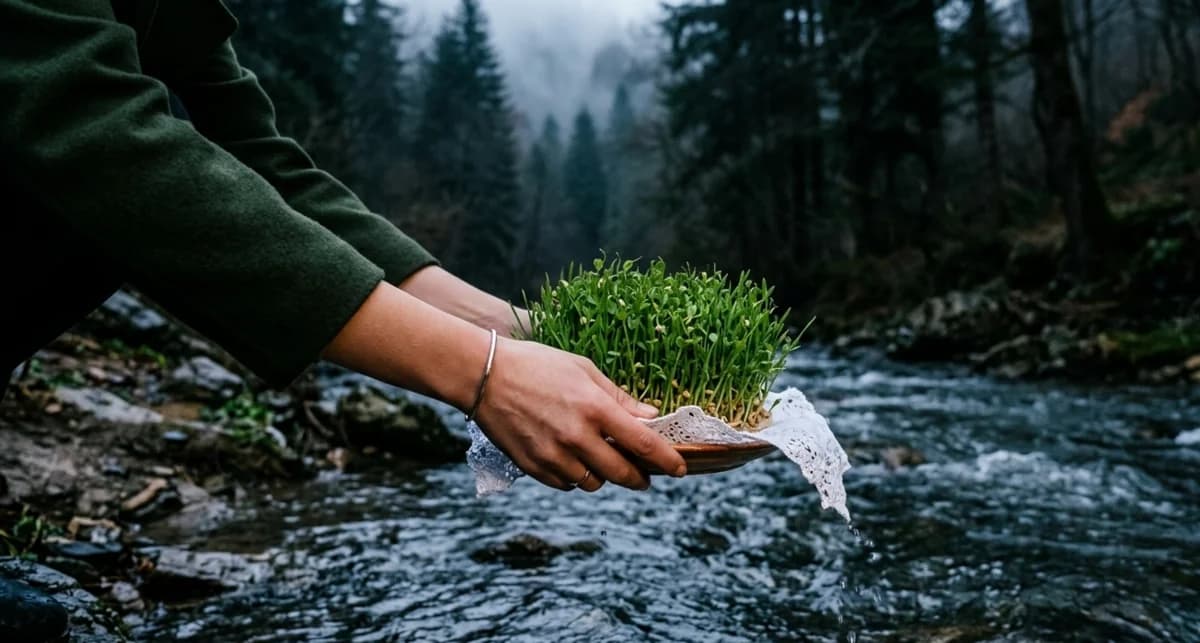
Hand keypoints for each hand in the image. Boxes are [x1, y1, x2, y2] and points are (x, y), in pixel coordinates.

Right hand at [475, 338, 687, 491]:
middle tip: (645, 477)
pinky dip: (576, 477)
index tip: (679, 469)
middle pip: (622, 474)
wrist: (485, 376)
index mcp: (595, 409)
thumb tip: (650, 417)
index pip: (643, 445)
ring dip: (605, 476)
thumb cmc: (537, 366)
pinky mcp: (534, 466)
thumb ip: (619, 398)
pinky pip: (567, 484)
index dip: (667, 461)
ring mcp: (554, 455)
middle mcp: (577, 437)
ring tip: (602, 460)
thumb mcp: (584, 370)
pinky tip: (574, 460)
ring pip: (594, 483)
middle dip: (640, 478)